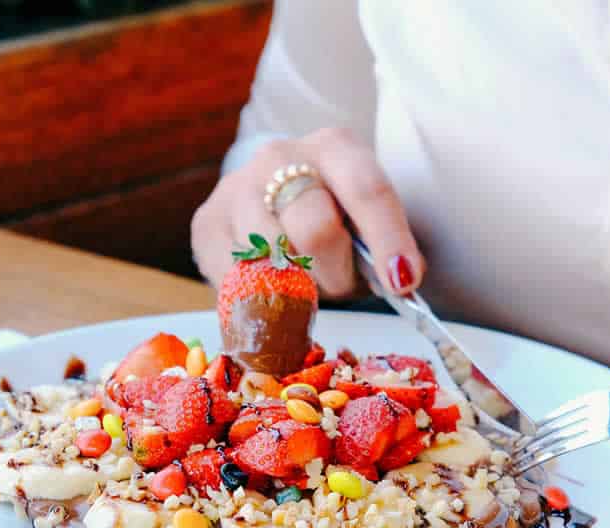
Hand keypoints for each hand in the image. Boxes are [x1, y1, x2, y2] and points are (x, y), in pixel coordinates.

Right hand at [191, 128, 423, 298]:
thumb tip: (398, 279)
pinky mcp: (207, 221)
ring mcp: (239, 186)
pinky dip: (260, 297)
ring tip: (304, 282)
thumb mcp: (367, 223)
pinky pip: (236, 278)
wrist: (277, 200)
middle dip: (335, 272)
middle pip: (314, 228)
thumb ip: (382, 248)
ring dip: (296, 288)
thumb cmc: (337, 221)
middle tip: (339, 285)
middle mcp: (282, 155)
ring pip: (272, 257)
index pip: (366, 189)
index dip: (387, 239)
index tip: (401, 280)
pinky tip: (272, 289)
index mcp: (336, 147)